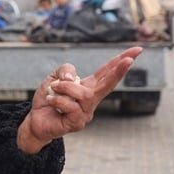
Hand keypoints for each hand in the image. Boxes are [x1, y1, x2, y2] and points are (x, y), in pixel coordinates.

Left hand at [16, 46, 142, 153]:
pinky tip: (50, 101)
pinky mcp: (78, 123)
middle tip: (129, 60)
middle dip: (119, 71)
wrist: (35, 120)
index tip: (137, 50)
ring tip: (54, 88)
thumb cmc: (48, 98)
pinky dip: (57, 99)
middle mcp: (91, 100)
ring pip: (84, 95)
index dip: (121, 61)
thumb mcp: (54, 77)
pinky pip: (71, 106)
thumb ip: (65, 70)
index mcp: (89, 86)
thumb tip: (72, 78)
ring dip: (67, 87)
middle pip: (109, 84)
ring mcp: (86, 113)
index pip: (107, 72)